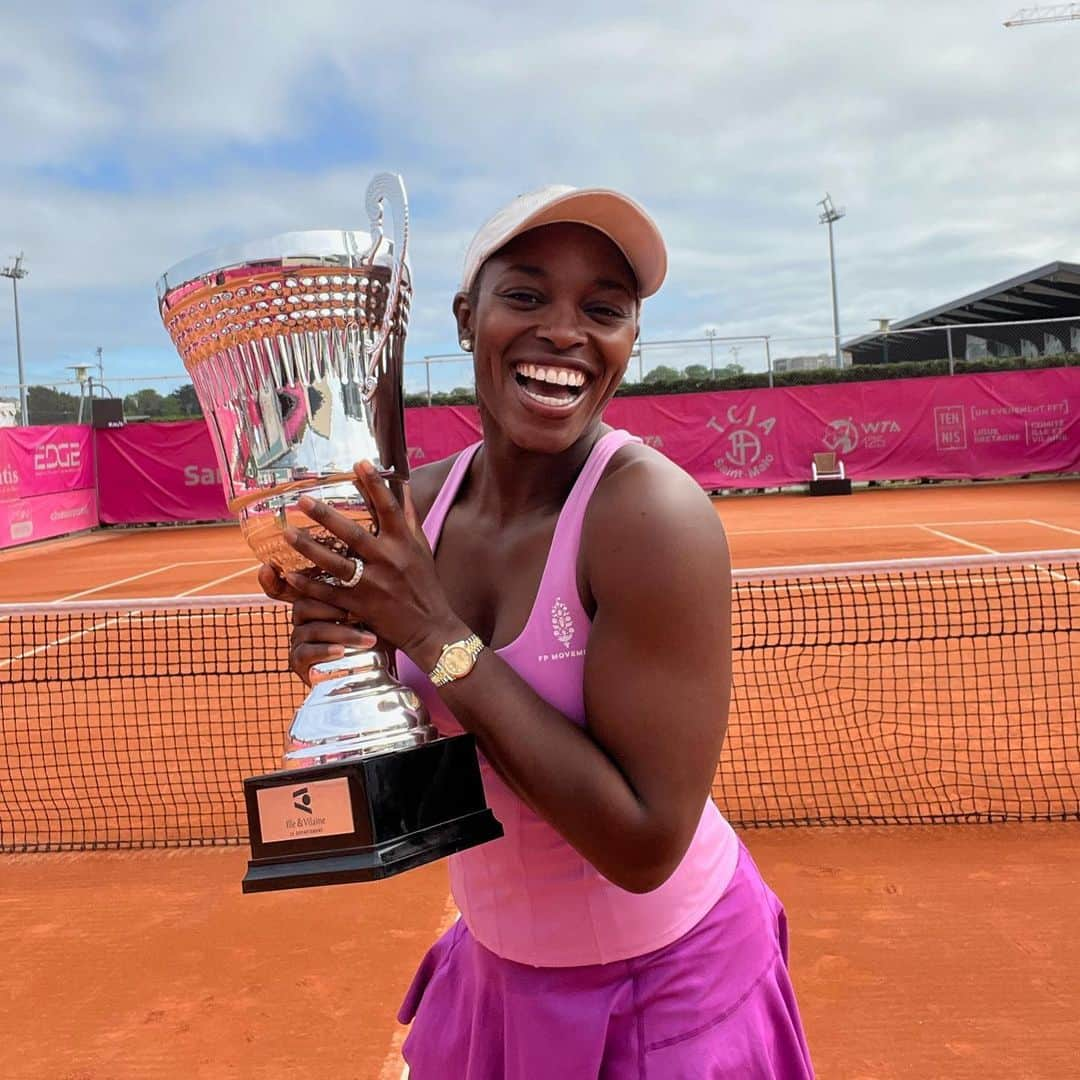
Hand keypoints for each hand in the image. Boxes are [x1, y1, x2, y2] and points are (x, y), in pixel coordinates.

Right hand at [259, 564, 375, 684]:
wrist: (374, 666)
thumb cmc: (374, 630)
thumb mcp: (371, 605)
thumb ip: (362, 584)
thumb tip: (369, 547)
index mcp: (312, 600)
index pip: (288, 586)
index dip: (273, 579)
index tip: (268, 568)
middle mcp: (301, 619)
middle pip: (305, 605)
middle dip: (333, 609)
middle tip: (360, 614)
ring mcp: (298, 640)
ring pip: (312, 629)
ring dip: (343, 634)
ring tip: (368, 640)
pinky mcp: (299, 662)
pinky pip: (306, 653)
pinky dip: (326, 651)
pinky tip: (341, 652)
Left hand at [281, 461, 465, 668]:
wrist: (431, 629)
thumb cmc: (426, 585)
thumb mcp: (422, 548)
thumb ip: (411, 517)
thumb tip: (405, 486)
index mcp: (404, 543)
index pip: (388, 508)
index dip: (374, 484)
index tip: (359, 463)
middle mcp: (388, 560)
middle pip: (352, 534)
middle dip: (326, 516)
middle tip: (302, 499)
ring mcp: (373, 584)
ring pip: (334, 563)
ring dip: (308, 547)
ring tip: (287, 532)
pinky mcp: (361, 606)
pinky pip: (329, 593)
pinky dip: (309, 584)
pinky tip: (290, 574)